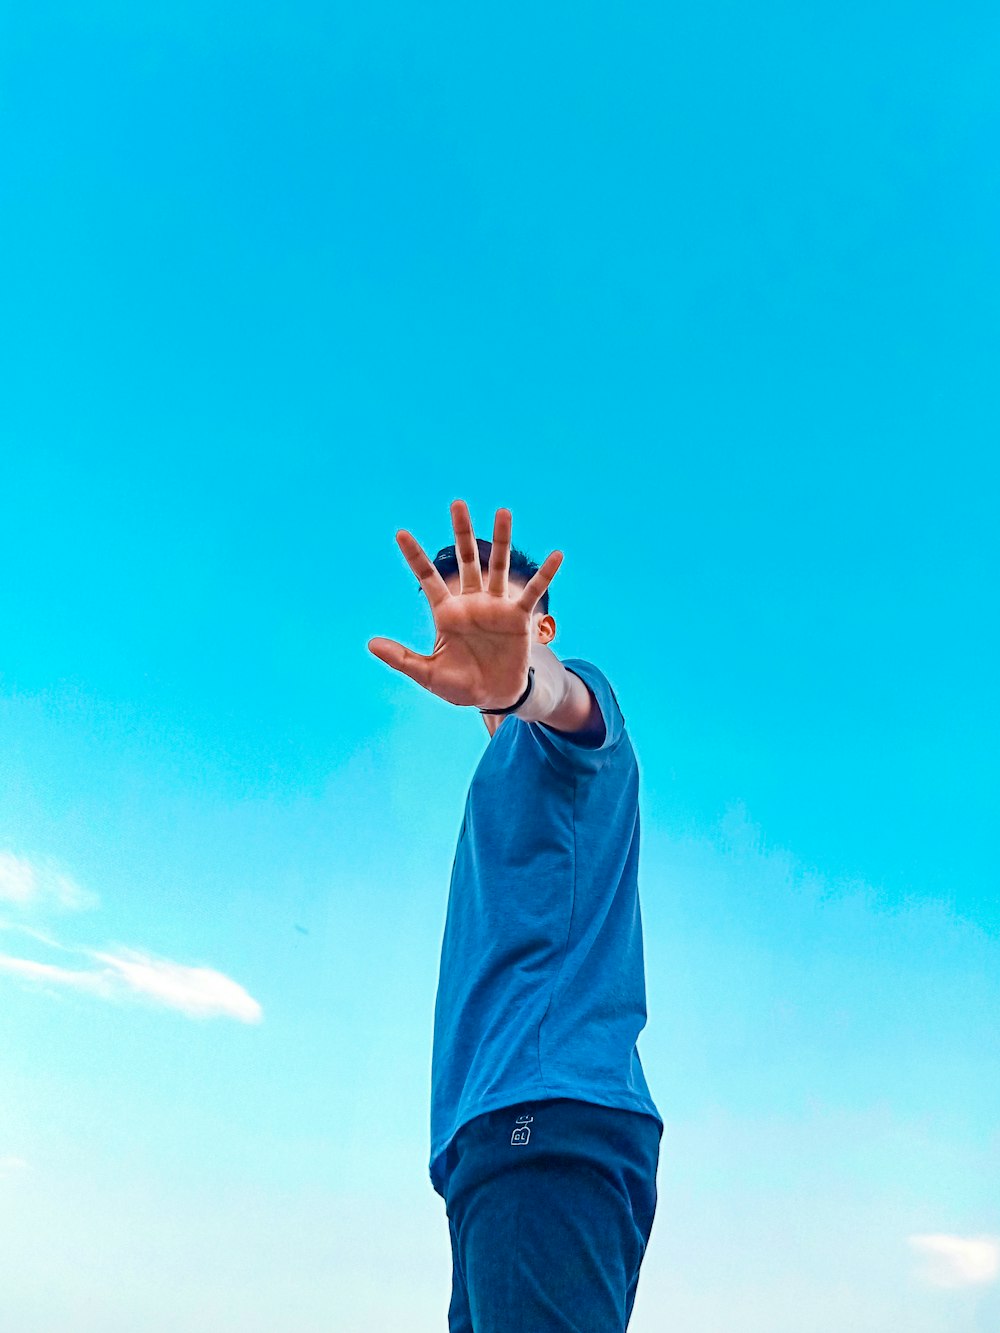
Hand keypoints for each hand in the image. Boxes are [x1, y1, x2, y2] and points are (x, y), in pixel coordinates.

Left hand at [368, 500, 563, 708]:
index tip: (400, 533)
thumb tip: (371, 644)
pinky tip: (557, 556)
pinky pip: (532, 592)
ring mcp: (496, 606)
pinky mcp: (518, 617)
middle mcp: (471, 602)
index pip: (428, 577)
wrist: (494, 697)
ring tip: (503, 511)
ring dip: (501, 539)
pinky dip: (545, 575)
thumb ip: (402, 658)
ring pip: (497, 566)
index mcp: (446, 612)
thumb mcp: (427, 674)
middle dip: (461, 533)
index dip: (415, 556)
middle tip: (457, 504)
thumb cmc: (459, 685)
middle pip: (466, 559)